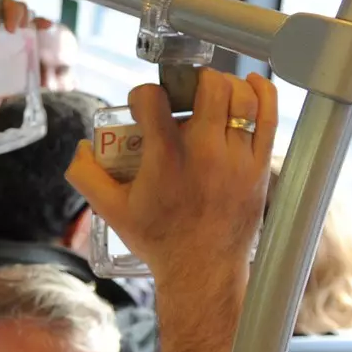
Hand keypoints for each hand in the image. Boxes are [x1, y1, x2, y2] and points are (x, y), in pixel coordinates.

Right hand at [67, 68, 276, 310]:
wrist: (202, 269)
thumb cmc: (158, 239)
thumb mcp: (110, 210)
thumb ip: (86, 175)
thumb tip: (83, 147)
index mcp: (166, 159)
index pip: (154, 98)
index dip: (142, 95)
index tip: (142, 107)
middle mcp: (204, 153)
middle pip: (207, 86)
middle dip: (189, 82)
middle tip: (182, 96)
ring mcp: (237, 158)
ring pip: (240, 97)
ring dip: (224, 85)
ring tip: (211, 96)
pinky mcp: (259, 166)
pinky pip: (269, 116)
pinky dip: (261, 93)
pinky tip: (249, 85)